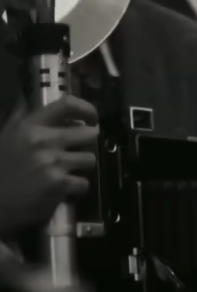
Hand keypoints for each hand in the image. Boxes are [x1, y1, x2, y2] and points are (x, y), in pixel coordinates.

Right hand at [0, 96, 99, 236]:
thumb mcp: (3, 139)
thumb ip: (18, 119)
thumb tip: (24, 100)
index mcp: (29, 127)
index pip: (67, 105)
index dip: (87, 109)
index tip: (93, 118)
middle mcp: (43, 141)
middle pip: (89, 134)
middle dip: (86, 144)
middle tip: (76, 152)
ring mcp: (53, 163)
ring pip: (90, 159)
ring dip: (80, 168)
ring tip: (64, 173)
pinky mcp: (60, 185)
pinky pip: (84, 183)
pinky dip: (76, 189)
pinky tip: (61, 191)